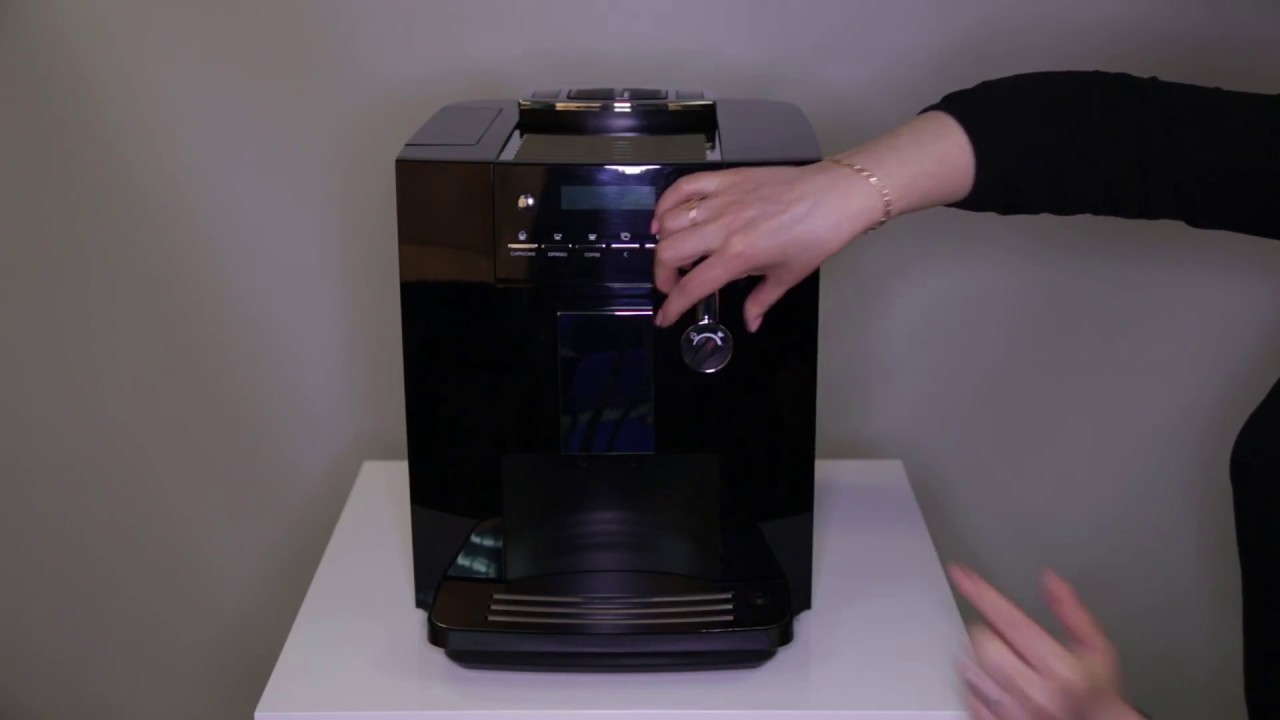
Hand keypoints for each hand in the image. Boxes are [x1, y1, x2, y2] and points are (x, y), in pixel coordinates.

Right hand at [648, 160, 882, 330]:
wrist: (835, 196)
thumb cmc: (817, 236)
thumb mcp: (788, 276)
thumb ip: (761, 301)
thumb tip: (750, 323)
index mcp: (738, 256)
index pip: (692, 286)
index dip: (672, 307)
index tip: (665, 317)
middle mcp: (723, 227)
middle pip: (669, 252)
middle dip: (662, 275)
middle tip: (673, 284)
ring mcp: (721, 200)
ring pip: (670, 220)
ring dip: (664, 241)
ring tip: (671, 252)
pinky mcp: (726, 179)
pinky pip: (684, 187)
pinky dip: (667, 202)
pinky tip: (665, 217)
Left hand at [947, 564, 1142, 719]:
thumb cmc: (1095, 692)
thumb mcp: (1096, 649)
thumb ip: (1072, 612)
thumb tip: (1050, 580)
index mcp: (1061, 670)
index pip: (1010, 620)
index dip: (982, 593)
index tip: (962, 574)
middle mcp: (1035, 694)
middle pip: (981, 641)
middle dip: (990, 632)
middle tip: (1011, 641)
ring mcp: (1013, 714)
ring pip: (969, 668)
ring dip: (981, 659)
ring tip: (1009, 667)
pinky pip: (968, 695)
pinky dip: (977, 685)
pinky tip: (1000, 686)